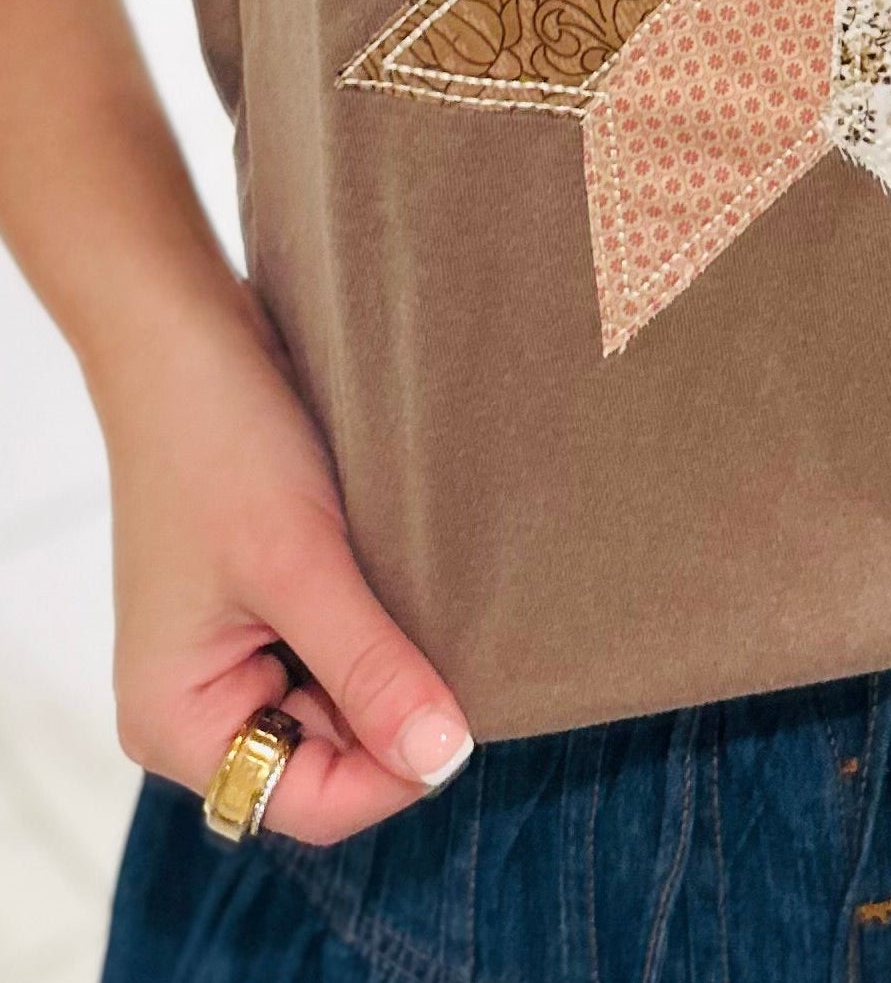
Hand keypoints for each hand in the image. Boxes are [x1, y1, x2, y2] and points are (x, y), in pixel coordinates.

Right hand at [95, 278, 472, 844]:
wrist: (189, 337)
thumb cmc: (220, 443)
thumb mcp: (302, 564)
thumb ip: (369, 669)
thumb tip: (443, 759)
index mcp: (175, 722)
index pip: (309, 802)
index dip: (396, 767)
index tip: (465, 700)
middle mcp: (196, 704)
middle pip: (331, 757)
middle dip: (392, 700)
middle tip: (437, 621)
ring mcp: (231, 654)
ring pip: (345, 699)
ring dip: (389, 653)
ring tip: (406, 582)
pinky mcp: (263, 605)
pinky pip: (339, 646)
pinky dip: (378, 618)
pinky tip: (394, 567)